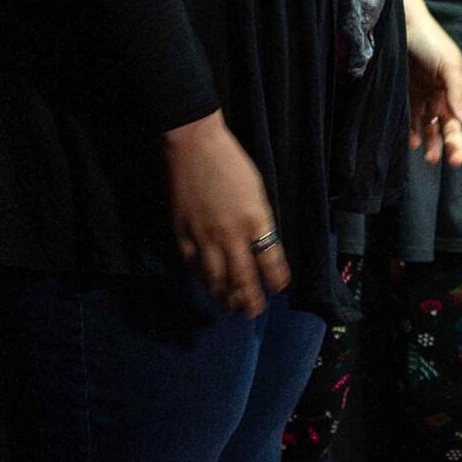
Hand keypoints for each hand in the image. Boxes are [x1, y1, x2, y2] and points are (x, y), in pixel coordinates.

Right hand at [164, 112, 285, 317]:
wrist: (193, 148)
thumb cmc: (231, 164)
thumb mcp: (256, 193)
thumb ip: (258, 221)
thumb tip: (260, 246)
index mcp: (255, 220)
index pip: (270, 259)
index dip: (275, 278)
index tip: (279, 288)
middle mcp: (230, 234)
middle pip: (242, 277)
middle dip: (250, 299)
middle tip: (254, 313)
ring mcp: (203, 237)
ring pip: (215, 279)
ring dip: (225, 297)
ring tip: (231, 308)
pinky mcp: (181, 236)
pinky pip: (192, 267)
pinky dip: (202, 281)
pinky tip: (208, 287)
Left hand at [405, 0, 461, 165]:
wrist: (402, 26)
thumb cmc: (431, 41)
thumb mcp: (449, 63)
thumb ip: (457, 91)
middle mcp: (446, 93)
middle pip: (454, 124)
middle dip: (455, 143)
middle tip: (454, 162)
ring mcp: (427, 95)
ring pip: (433, 126)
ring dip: (434, 143)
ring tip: (431, 159)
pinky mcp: (409, 95)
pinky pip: (413, 118)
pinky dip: (414, 132)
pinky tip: (414, 143)